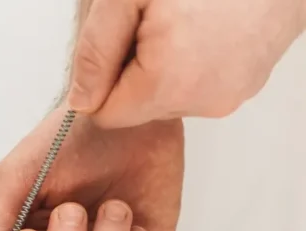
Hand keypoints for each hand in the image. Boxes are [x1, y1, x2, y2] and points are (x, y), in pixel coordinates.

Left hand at [67, 0, 305, 127]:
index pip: (105, 115)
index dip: (101, 78)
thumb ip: (96, 52)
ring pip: (168, 97)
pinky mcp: (249, 82)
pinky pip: (199, 85)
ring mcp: (231, 94)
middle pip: (137, 107)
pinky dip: (190, 60)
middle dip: (131, 69)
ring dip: (161, 64)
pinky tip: (203, 23)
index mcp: (169, 83)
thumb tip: (81, 100)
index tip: (118, 39)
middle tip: (151, 20)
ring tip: (181, 17)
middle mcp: (204, 100)